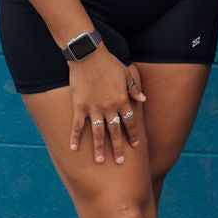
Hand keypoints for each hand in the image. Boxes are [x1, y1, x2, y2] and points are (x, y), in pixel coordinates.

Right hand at [67, 47, 145, 162]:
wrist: (88, 56)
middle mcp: (109, 108)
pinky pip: (77, 126)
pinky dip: (74, 138)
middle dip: (119, 148)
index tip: (136, 146)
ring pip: (97, 133)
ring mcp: (93, 108)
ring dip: (99, 148)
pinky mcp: (79, 106)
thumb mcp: (126, 74)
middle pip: (115, 132)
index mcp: (122, 100)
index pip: (130, 122)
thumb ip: (134, 89)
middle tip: (121, 162)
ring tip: (100, 161)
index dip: (133, 134)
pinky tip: (73, 149)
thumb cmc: (109, 63)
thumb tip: (143, 99)